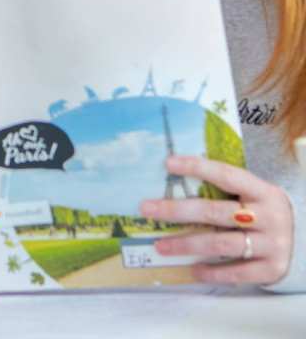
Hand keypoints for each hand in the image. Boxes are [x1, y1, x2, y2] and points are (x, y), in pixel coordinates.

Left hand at [141, 155, 292, 284]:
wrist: (304, 239)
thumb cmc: (263, 211)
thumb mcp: (253, 194)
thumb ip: (225, 188)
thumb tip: (176, 177)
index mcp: (263, 191)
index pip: (227, 175)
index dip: (197, 167)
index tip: (168, 164)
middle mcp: (269, 216)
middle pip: (216, 212)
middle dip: (177, 210)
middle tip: (146, 209)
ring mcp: (272, 244)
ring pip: (222, 244)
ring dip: (187, 244)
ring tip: (160, 245)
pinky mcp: (272, 269)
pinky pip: (237, 272)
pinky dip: (213, 272)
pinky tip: (192, 270)